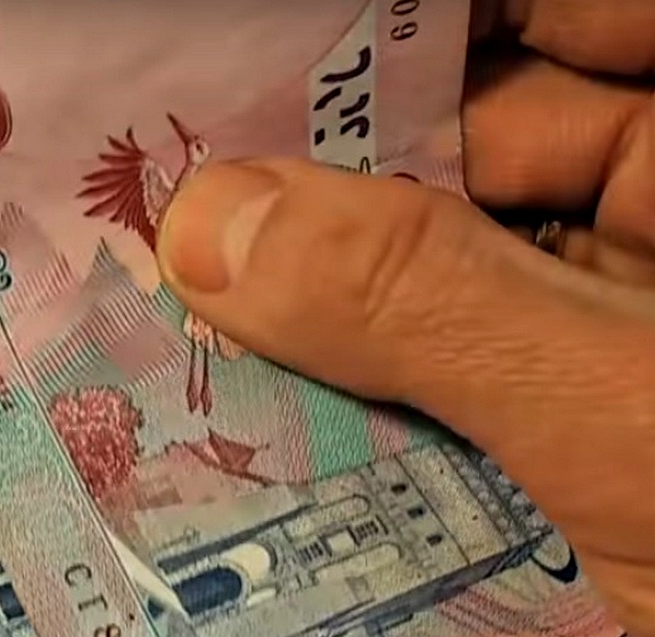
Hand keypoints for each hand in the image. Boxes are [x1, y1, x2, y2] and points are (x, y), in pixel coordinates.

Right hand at [158, 0, 654, 636]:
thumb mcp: (638, 425)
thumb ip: (428, 307)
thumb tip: (211, 224)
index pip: (574, 17)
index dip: (419, 22)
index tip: (269, 49)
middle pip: (495, 137)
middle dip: (343, 178)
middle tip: (189, 207)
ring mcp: (646, 331)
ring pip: (463, 267)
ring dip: (342, 306)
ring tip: (194, 317)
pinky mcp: (604, 433)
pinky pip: (469, 374)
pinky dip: (379, 396)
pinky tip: (279, 414)